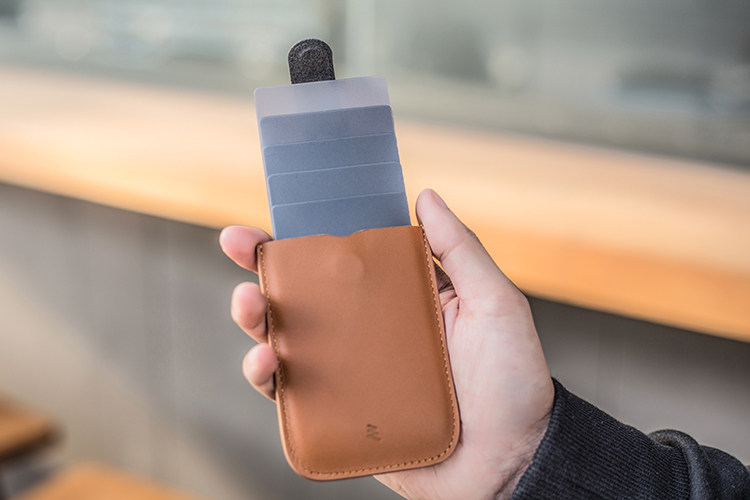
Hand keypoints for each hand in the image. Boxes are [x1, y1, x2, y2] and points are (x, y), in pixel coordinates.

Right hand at [220, 189, 553, 499]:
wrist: (512, 461)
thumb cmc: (512, 380)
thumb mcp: (495, 303)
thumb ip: (460, 250)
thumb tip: (425, 195)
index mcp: (398, 298)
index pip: (342, 260)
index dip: (303, 237)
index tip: (269, 218)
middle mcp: (367, 332)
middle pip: (302, 295)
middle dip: (262, 269)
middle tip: (239, 248)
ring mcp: (351, 374)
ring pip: (287, 341)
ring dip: (256, 320)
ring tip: (251, 307)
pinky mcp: (341, 416)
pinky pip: (294, 395)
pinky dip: (270, 379)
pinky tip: (267, 365)